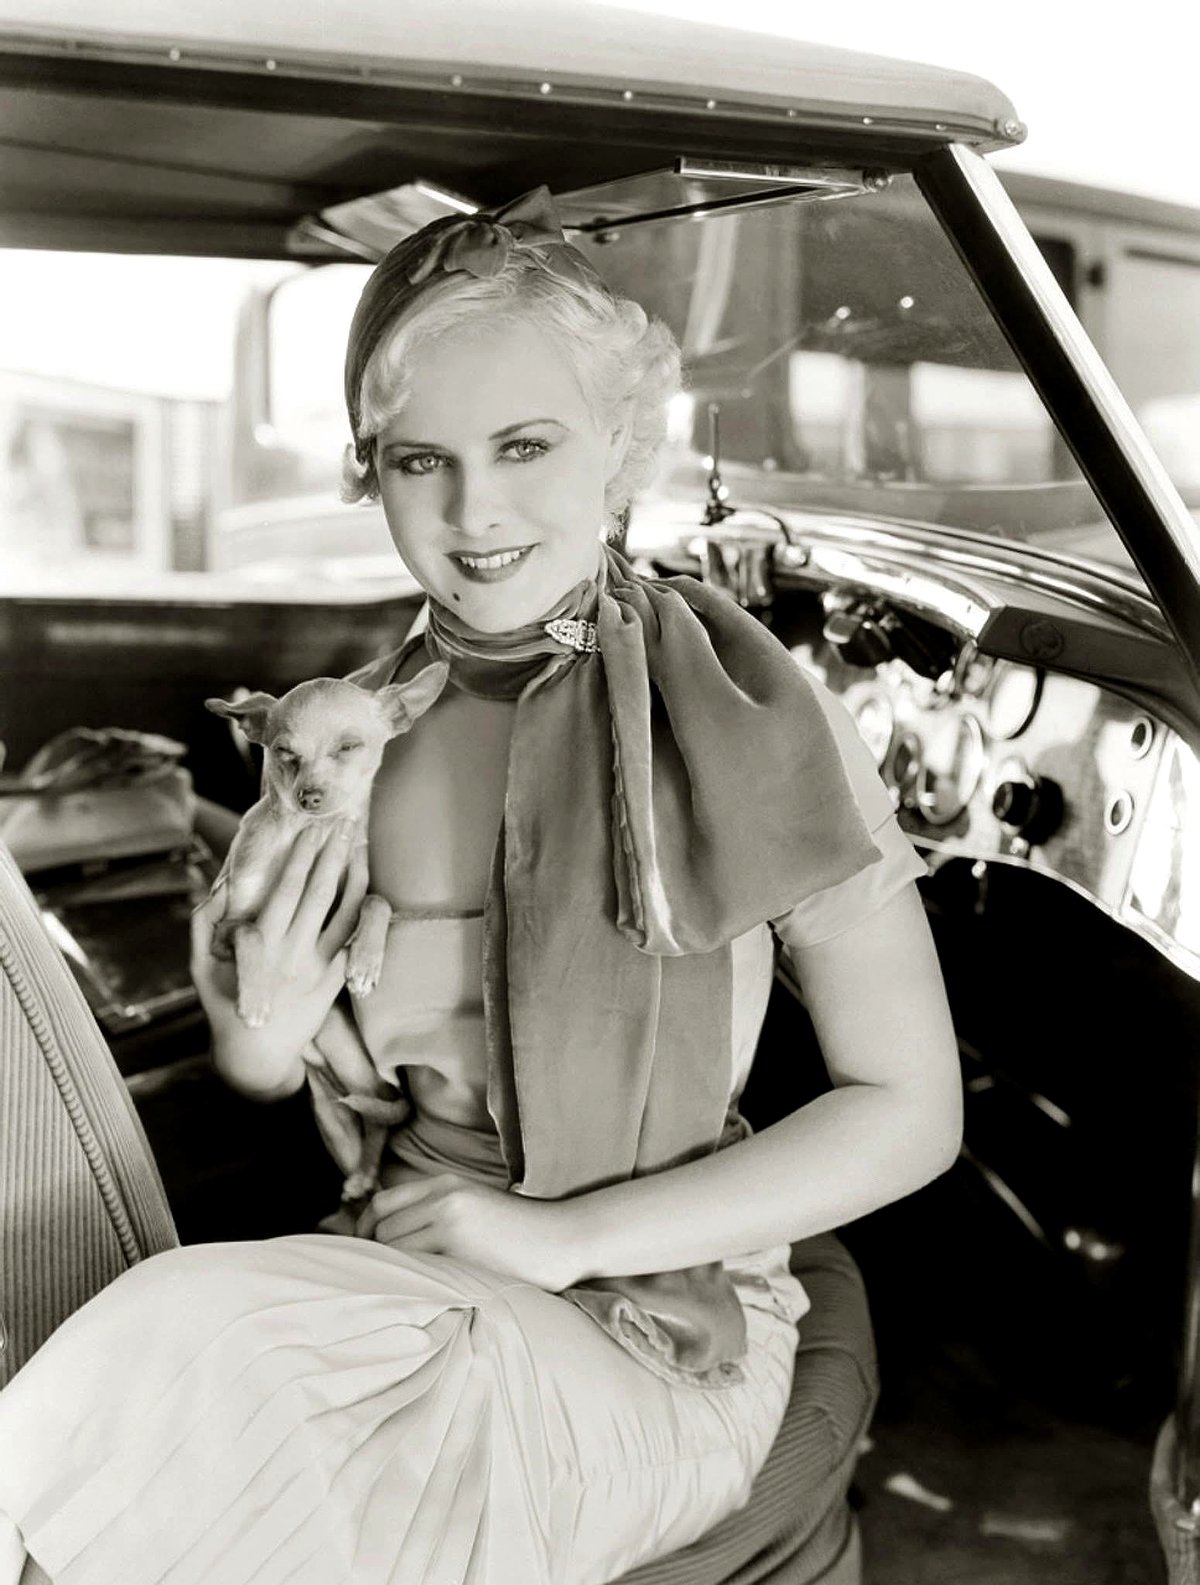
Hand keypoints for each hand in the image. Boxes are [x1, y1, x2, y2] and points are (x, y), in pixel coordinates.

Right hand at [190, 820, 368, 1097]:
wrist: (256, 1057)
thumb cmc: (223, 1005)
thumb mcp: (200, 966)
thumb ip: (204, 923)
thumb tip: (221, 886)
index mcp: (259, 944)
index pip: (286, 890)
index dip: (301, 858)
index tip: (309, 830)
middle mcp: (291, 952)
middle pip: (318, 893)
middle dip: (330, 854)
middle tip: (341, 822)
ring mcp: (316, 967)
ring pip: (341, 912)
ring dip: (352, 875)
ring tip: (358, 844)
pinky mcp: (334, 982)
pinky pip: (352, 941)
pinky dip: (362, 912)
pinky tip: (368, 886)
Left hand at [356, 1169, 582, 1291]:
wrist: (563, 1239)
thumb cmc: (521, 1234)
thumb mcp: (474, 1208)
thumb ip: (437, 1215)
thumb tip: (392, 1242)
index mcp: (444, 1184)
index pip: (381, 1204)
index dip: (365, 1231)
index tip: (367, 1255)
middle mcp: (442, 1196)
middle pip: (380, 1227)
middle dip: (374, 1255)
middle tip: (379, 1281)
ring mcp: (449, 1220)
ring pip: (392, 1249)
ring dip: (389, 1271)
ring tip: (399, 1291)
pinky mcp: (458, 1246)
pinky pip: (414, 1266)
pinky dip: (408, 1282)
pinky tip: (417, 1296)